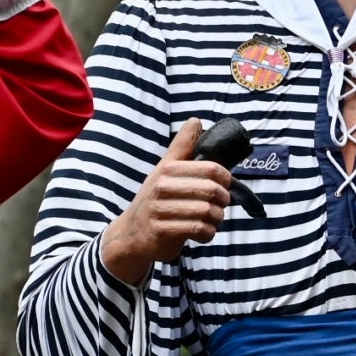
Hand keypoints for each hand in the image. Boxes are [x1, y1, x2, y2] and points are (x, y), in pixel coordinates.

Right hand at [100, 120, 230, 283]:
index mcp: (167, 169)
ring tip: (211, 219)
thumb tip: (195, 120)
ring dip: (216, 219)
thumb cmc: (155, 200)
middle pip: (213, 191)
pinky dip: (208, 233)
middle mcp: (161, 187)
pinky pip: (200, 231)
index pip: (211, 169)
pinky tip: (202, 232)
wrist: (130, 235)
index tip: (223, 185)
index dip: (226, 178)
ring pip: (209, 212)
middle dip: (223, 201)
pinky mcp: (162, 231)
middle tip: (219, 205)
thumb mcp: (165, 170)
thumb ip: (182, 148)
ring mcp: (160, 210)